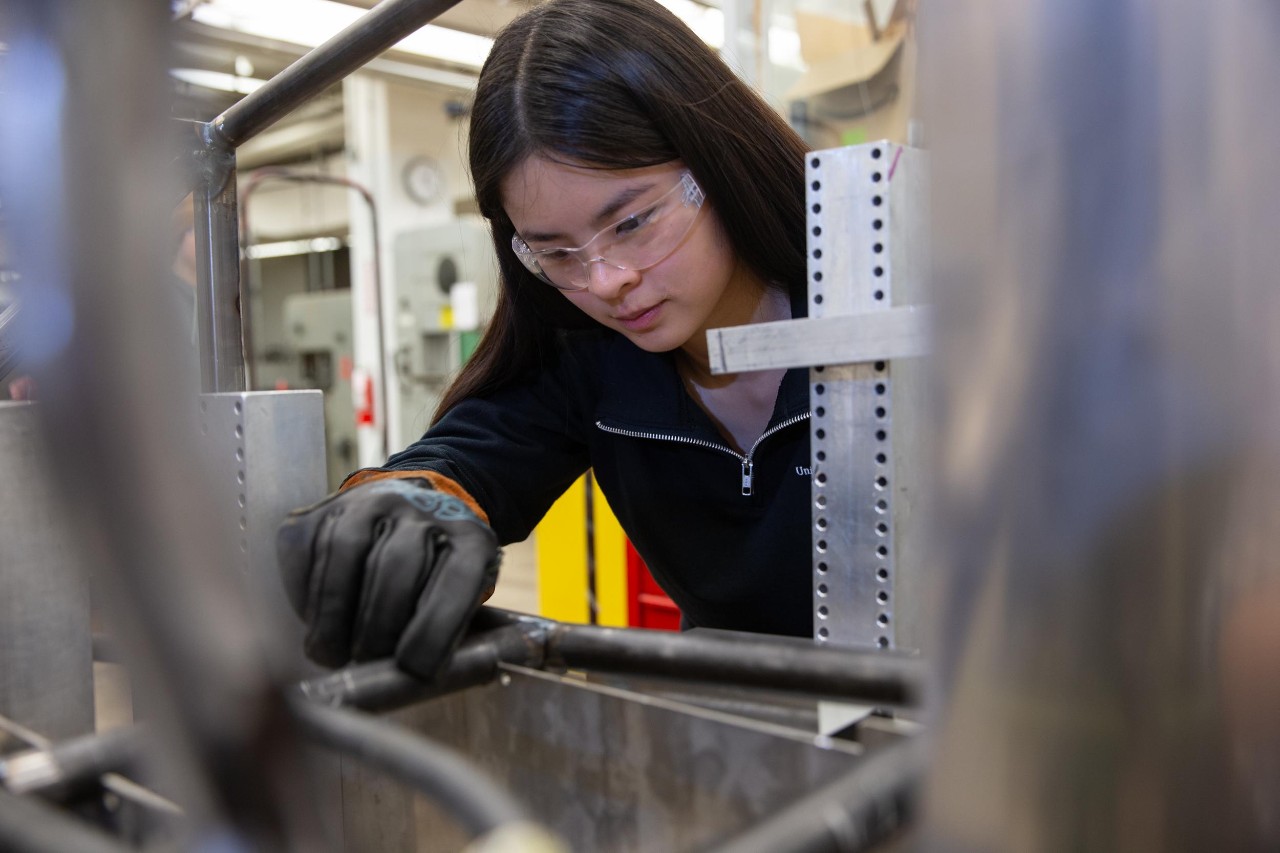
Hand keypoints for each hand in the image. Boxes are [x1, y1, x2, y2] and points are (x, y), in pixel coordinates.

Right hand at [276, 478, 500, 678]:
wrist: (410, 510)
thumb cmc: (436, 576)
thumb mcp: (460, 599)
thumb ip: (444, 630)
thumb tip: (406, 680)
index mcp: (469, 537)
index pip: (458, 580)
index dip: (435, 629)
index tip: (416, 671)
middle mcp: (422, 508)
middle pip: (398, 565)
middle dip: (379, 626)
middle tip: (367, 662)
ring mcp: (370, 501)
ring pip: (346, 553)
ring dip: (334, 616)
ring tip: (332, 654)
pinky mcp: (324, 509)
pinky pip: (307, 551)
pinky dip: (304, 596)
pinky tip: (315, 621)